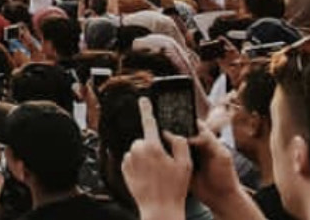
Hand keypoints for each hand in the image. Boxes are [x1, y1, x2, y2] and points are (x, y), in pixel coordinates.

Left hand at [122, 98, 193, 219]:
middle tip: (165, 165)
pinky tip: (148, 177)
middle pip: (146, 140)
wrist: (159, 208)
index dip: (147, 109)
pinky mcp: (124, 169)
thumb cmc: (174, 188)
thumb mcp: (185, 164)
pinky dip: (139, 166)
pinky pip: (133, 161)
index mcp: (152, 146)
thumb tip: (171, 134)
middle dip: (154, 148)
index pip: (149, 122)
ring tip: (157, 174)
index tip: (143, 99)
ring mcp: (129, 160)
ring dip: (146, 158)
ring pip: (139, 151)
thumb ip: (179, 144)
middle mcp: (137, 151)